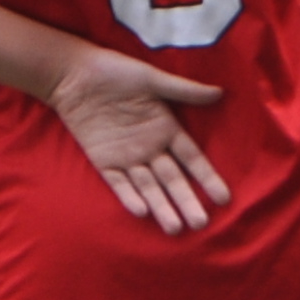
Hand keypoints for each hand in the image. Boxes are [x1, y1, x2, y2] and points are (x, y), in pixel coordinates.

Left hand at [48, 47, 230, 230]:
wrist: (75, 75)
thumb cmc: (115, 71)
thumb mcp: (152, 79)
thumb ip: (184, 91)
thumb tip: (220, 92)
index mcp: (165, 128)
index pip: (192, 159)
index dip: (207, 178)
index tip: (224, 198)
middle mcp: (150, 147)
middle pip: (172, 180)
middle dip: (186, 201)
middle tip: (200, 224)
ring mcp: (127, 157)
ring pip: (148, 187)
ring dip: (160, 207)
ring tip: (174, 228)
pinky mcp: (103, 162)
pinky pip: (118, 184)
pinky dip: (129, 197)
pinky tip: (141, 212)